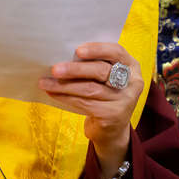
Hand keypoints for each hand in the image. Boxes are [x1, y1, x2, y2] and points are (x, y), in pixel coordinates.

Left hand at [40, 42, 142, 176]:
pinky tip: (53, 94)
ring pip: (90, 89)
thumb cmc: (103, 95)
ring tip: (45, 83)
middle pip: (102, 71)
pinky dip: (66, 97)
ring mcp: (126, 100)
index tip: (77, 50)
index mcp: (131, 66)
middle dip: (75, 69)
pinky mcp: (114, 115)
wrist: (112, 129)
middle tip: (54, 69)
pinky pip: (85, 103)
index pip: (116, 52)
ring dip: (64, 85)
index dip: (97, 49)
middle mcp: (133, 82)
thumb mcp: (104, 78)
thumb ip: (93, 64)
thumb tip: (60, 55)